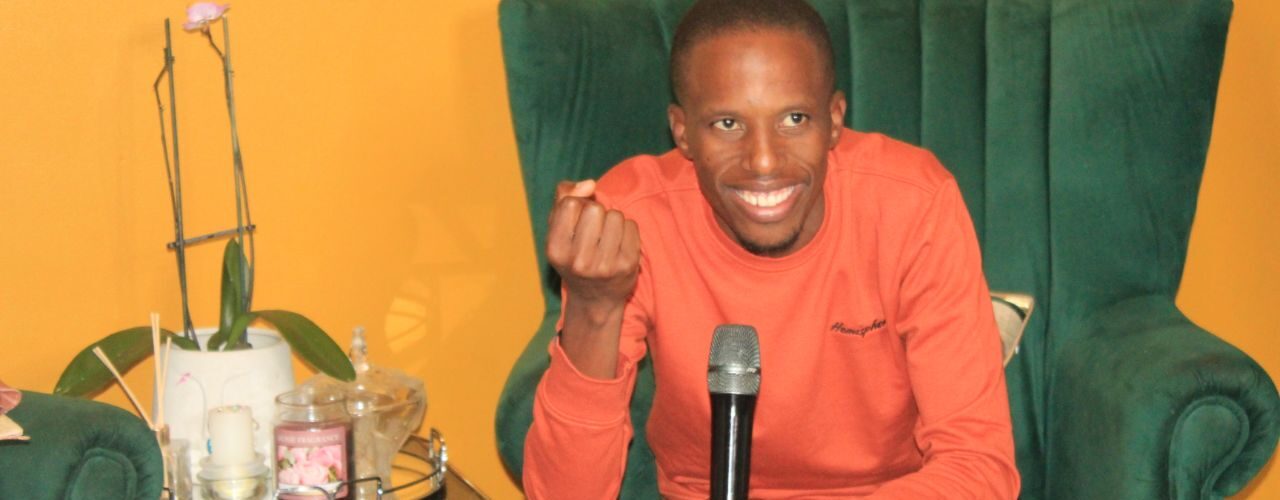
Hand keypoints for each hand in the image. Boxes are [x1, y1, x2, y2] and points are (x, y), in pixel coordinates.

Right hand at [545, 179, 640, 377]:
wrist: (594, 298)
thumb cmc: (573, 255)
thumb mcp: (557, 229)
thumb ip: (563, 198)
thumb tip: (589, 184)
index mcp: (555, 250)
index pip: (570, 204)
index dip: (577, 205)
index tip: (577, 220)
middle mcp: (578, 261)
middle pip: (595, 209)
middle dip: (596, 213)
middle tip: (594, 232)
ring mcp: (605, 266)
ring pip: (615, 215)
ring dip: (613, 221)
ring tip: (606, 239)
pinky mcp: (628, 265)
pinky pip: (632, 226)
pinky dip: (627, 229)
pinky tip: (619, 245)